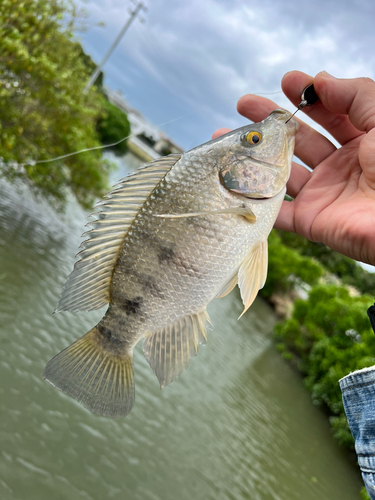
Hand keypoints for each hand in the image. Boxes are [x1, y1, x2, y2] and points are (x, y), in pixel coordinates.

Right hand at [213, 71, 374, 265]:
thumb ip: (356, 95)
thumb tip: (320, 79)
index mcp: (361, 142)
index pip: (329, 114)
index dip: (308, 96)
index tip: (287, 80)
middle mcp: (338, 167)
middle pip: (298, 140)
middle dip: (271, 120)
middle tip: (244, 104)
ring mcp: (322, 194)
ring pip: (281, 173)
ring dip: (254, 158)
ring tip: (227, 141)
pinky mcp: (310, 221)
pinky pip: (278, 212)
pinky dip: (256, 201)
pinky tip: (232, 181)